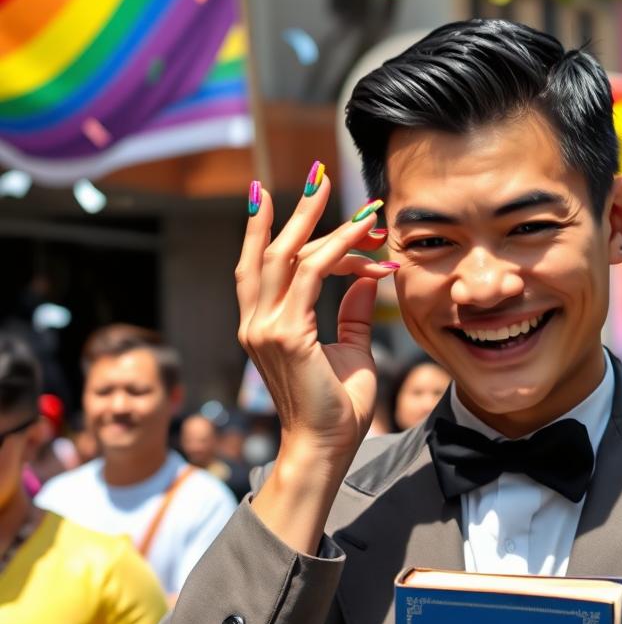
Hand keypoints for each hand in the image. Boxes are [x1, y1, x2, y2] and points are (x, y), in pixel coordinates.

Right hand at [237, 170, 397, 464]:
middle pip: (268, 250)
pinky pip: (311, 274)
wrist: (325, 449)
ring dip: (310, 217)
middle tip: (315, 173)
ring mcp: (265, 327)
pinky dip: (336, 249)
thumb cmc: (337, 410)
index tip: (324, 208)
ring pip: (284, 254)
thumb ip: (351, 315)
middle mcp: (256, 322)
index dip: (291, 232)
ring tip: (328, 184)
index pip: (269, 265)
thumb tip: (362, 280)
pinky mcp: (285, 334)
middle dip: (292, 210)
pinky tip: (359, 233)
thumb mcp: (349, 350)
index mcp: (266, 325)